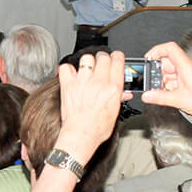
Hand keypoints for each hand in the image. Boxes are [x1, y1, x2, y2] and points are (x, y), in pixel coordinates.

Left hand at [54, 51, 127, 165]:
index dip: (117, 57)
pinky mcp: (68, 84)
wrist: (81, 135)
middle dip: (103, 59)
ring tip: (87, 71)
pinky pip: (67, 67)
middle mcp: (99, 82)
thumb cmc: (98, 128)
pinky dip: (69, 69)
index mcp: (113, 88)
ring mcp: (82, 82)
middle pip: (103, 57)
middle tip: (101, 65)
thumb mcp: (115, 111)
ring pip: (87, 58)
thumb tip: (124, 92)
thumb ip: (119, 97)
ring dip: (88, 63)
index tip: (115, 58)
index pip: (117, 60)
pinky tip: (73, 75)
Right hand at [141, 42, 191, 136]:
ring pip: (170, 71)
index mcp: (187, 66)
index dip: (157, 50)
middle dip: (158, 73)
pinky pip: (175, 78)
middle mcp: (188, 67)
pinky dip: (169, 85)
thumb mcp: (179, 100)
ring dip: (163, 80)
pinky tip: (169, 94)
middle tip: (153, 83)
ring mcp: (189, 73)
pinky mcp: (190, 80)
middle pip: (167, 62)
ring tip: (162, 92)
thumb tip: (147, 95)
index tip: (148, 58)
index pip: (170, 48)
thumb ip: (160, 97)